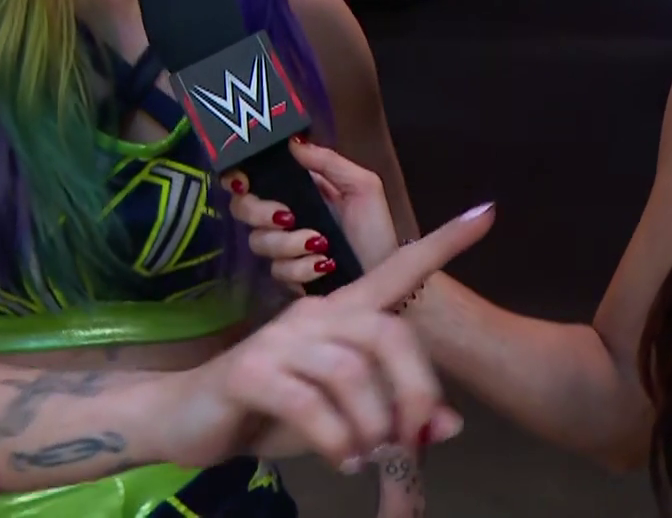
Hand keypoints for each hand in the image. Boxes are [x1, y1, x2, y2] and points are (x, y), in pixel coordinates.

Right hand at [164, 200, 495, 470]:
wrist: (185, 421)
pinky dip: (336, 439)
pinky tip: (341, 460)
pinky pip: (309, 403)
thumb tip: (449, 426)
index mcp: (340, 314)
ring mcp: (279, 340)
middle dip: (415, 391)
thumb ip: (394, 417)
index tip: (485, 212)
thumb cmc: (269, 413)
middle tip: (414, 438)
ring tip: (368, 457)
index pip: (397, 269)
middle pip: (388, 333)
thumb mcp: (343, 420)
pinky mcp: (251, 371)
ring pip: (352, 372)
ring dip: (373, 425)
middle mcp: (314, 315)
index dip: (442, 243)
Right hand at [227, 139, 404, 290]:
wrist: (390, 277)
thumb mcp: (362, 186)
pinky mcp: (288, 278)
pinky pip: (278, 272)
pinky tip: (325, 266)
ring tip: (321, 245)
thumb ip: (328, 162)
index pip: (255, 178)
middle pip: (243, 209)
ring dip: (289, 244)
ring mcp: (283, 249)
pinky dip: (301, 269)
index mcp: (298, 189)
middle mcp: (284, 216)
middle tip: (288, 218)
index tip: (243, 181)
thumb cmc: (375, 229)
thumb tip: (292, 141)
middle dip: (259, 213)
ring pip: (259, 242)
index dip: (238, 176)